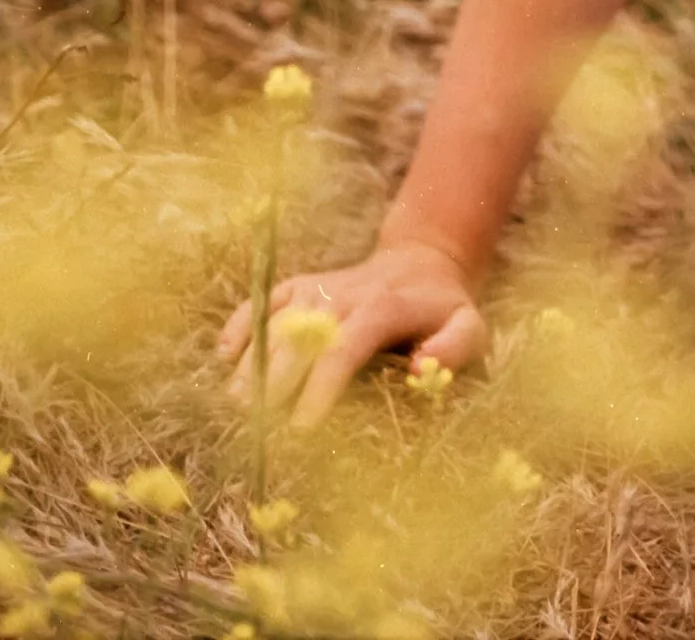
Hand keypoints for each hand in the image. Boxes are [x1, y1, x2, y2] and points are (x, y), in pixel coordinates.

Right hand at [216, 237, 486, 427]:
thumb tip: (421, 366)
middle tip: (257, 431)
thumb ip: (455, 346)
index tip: (301, 428)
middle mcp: (344, 295)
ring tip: (236, 408)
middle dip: (276, 384)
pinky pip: (264, 301)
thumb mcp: (470, 327)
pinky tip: (224, 357)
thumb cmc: (444, 310)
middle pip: (299, 338)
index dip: (320, 388)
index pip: (343, 349)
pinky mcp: (302, 286)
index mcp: (383, 308)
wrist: (423, 263)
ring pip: (275, 322)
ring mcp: (319, 288)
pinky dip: (241, 324)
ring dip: (252, 363)